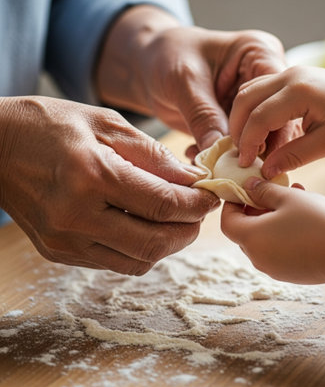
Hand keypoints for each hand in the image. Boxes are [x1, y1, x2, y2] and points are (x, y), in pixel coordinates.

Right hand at [0, 96, 218, 274]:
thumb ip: (153, 155)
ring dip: (168, 244)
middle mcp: (76, 216)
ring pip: (139, 261)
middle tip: (199, 211)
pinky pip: (115, 263)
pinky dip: (141, 249)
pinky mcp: (59, 252)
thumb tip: (192, 180)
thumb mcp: (107, 124)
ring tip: (176, 220)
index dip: (197, 204)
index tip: (211, 196)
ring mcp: (65, 240)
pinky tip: (145, 226)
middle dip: (189, 230)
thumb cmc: (51, 125)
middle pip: (155, 242)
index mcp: (91, 175)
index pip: (163, 204)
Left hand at [96, 6, 298, 154]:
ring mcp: (253, 101)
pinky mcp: (239, 120)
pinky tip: (198, 155)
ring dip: (236, 155)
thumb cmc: (167, 56)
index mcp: (259, 53)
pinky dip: (221, 156)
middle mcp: (263, 77)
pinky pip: (240, 144)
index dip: (271, 124)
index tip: (253, 152)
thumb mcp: (185, 82)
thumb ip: (204, 116)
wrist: (149, 66)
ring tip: (210, 163)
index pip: (278, 92)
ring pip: (260, 136)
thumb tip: (219, 152)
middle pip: (277, 118)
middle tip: (233, 167)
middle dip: (255, 146)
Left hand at [221, 177, 324, 283]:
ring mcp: (275, 269)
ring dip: (272, 220)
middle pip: (246, 232)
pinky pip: (279, 251)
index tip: (243, 191)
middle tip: (270, 192)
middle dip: (255, 210)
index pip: (228, 222)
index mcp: (251, 238)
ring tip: (293, 198)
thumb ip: (262, 190)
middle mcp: (258, 258)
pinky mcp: (291, 274)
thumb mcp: (286, 198)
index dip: (232, 205)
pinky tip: (304, 219)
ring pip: (265, 240)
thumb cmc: (315, 220)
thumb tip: (247, 186)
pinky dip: (283, 234)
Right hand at [230, 66, 324, 177]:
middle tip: (240, 152)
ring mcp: (289, 72)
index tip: (244, 163)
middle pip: (245, 99)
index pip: (260, 117)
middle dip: (237, 128)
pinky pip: (260, 89)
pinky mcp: (290, 75)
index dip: (247, 142)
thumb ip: (293, 156)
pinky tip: (259, 128)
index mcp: (300, 92)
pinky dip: (252, 108)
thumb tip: (265, 170)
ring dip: (242, 117)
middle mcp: (289, 76)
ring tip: (248, 142)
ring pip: (249, 91)